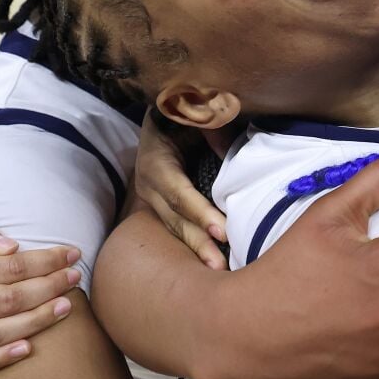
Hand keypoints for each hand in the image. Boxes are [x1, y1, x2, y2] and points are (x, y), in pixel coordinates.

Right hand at [136, 111, 227, 268]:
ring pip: (175, 227)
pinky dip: (195, 243)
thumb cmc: (183, 109)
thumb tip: (229, 151)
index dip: (200, 213)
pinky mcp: (160, 205)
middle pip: (175, 218)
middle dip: (198, 243)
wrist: (162, 111)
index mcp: (155, 161)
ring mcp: (152, 197)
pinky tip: (213, 259)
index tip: (222, 230)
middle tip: (220, 265)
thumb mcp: (194, 112)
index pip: (179, 193)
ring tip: (219, 269)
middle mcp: (149, 184)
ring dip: (197, 249)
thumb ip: (211, 128)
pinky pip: (177, 226)